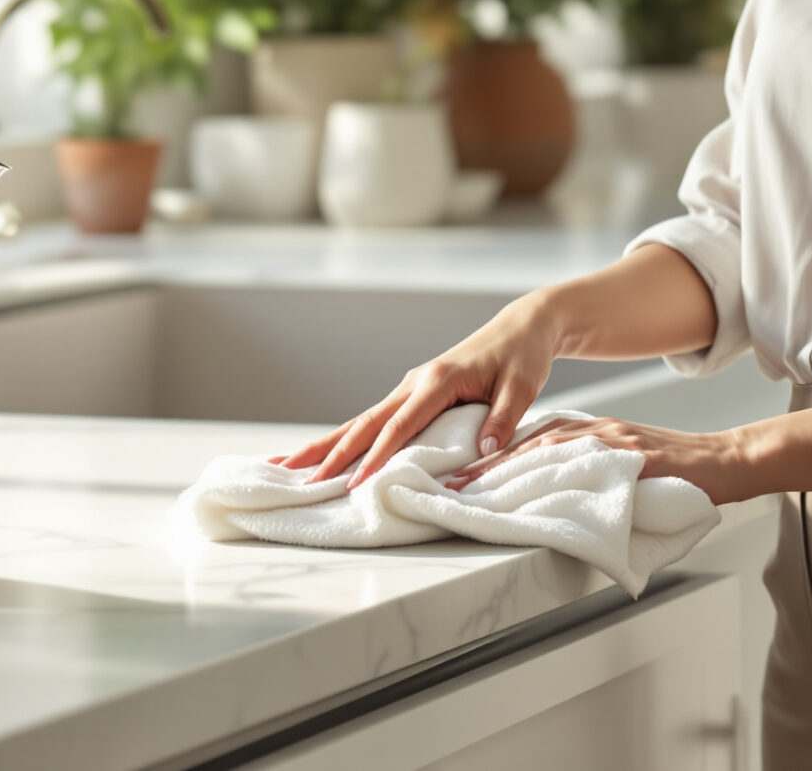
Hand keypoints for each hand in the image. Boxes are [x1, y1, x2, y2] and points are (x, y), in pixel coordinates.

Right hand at [270, 296, 561, 489]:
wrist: (520, 328)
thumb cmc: (522, 358)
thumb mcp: (522, 387)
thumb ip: (504, 418)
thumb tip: (485, 449)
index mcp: (438, 381)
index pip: (400, 426)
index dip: (376, 456)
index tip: (354, 482)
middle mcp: (415, 382)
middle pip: (365, 422)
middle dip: (330, 451)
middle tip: (295, 475)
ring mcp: (409, 387)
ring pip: (361, 421)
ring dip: (327, 444)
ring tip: (289, 464)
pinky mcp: (411, 394)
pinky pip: (374, 420)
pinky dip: (348, 438)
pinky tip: (328, 454)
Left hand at [438, 415, 761, 504]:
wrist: (729, 461)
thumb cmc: (682, 475)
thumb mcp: (630, 472)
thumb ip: (595, 479)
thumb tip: (558, 505)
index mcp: (594, 434)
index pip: (535, 441)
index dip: (497, 456)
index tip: (462, 473)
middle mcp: (598, 432)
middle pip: (532, 443)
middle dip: (489, 463)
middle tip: (452, 483)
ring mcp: (615, 442)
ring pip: (550, 451)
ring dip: (509, 469)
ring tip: (474, 490)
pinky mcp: (635, 457)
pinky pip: (590, 465)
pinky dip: (557, 474)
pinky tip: (531, 487)